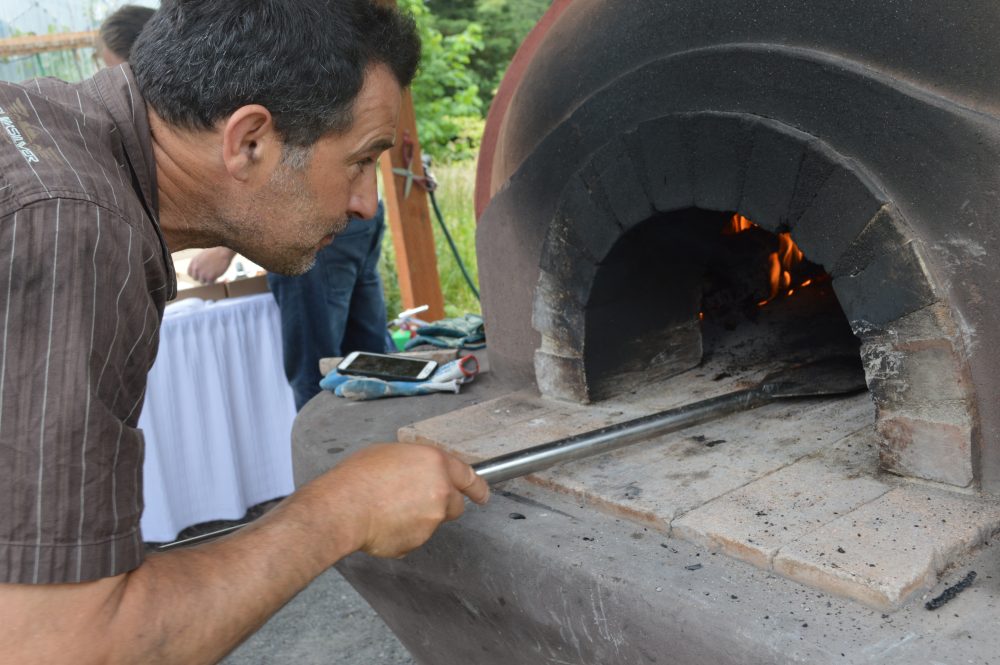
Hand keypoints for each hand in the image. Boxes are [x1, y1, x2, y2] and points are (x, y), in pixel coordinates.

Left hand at [188, 247, 235, 283]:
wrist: (223, 252)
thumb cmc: (215, 252)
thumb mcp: (202, 255)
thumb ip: (198, 263)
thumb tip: (198, 270)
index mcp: (193, 262)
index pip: (190, 273)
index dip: (196, 274)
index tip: (200, 274)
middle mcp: (196, 268)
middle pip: (196, 278)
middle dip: (201, 277)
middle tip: (208, 274)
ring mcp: (203, 273)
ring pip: (203, 282)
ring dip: (208, 279)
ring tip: (213, 273)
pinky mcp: (210, 277)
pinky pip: (210, 283)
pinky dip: (214, 280)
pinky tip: (217, 275)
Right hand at [317, 443, 489, 557]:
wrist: (343, 507)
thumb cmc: (359, 476)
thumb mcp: (392, 453)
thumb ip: (417, 464)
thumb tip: (420, 472)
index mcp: (436, 463)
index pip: (469, 477)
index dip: (477, 487)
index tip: (482, 494)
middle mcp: (441, 491)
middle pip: (456, 505)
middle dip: (443, 505)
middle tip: (416, 501)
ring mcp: (432, 520)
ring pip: (433, 522)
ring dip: (419, 519)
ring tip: (389, 510)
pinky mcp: (418, 541)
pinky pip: (415, 538)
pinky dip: (404, 534)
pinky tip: (384, 524)